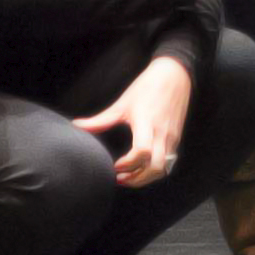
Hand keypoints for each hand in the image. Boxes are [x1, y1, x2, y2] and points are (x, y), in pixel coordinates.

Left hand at [78, 55, 196, 188]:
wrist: (175, 76)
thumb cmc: (148, 87)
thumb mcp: (122, 103)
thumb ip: (101, 120)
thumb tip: (77, 126)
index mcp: (147, 123)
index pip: (142, 152)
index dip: (128, 164)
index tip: (115, 166)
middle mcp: (162, 133)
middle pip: (155, 167)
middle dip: (137, 178)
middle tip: (120, 178)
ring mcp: (172, 137)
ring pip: (163, 168)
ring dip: (146, 177)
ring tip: (129, 176)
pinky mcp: (176, 139)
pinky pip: (168, 162)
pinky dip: (154, 170)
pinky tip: (141, 167)